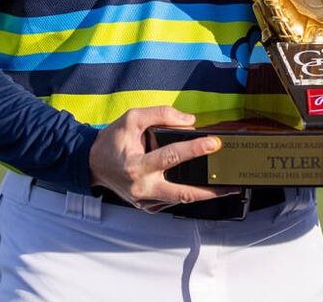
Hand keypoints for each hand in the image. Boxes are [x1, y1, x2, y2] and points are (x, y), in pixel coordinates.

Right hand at [88, 106, 238, 212]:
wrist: (92, 164)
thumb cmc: (112, 141)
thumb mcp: (131, 118)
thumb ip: (161, 115)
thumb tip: (190, 121)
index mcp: (136, 166)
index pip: (170, 157)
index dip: (194, 149)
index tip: (214, 143)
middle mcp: (142, 188)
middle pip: (182, 193)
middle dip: (210, 191)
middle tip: (231, 184)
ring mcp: (144, 201)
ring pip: (180, 200)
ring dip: (202, 193)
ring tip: (224, 185)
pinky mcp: (147, 207)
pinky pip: (172, 201)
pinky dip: (187, 194)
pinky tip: (201, 187)